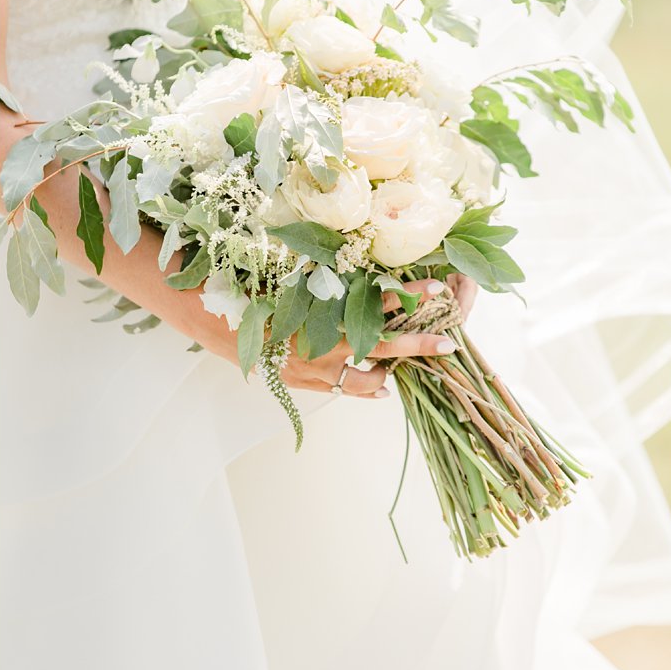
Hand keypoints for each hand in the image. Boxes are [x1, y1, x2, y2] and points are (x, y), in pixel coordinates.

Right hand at [278, 274, 479, 399]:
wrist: (223, 325)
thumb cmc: (261, 295)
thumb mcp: (299, 283)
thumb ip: (334, 284)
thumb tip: (367, 277)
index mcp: (328, 312)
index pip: (379, 300)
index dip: (410, 295)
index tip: (437, 288)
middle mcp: (327, 344)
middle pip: (384, 346)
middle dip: (419, 345)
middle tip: (447, 345)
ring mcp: (318, 369)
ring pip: (368, 380)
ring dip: (387, 374)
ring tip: (397, 366)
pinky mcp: (307, 383)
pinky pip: (346, 392)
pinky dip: (366, 390)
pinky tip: (381, 390)